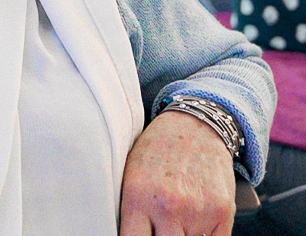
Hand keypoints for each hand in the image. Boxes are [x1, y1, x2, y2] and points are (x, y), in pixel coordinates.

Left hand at [120, 110, 236, 235]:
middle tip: (160, 227)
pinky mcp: (223, 212)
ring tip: (175, 218)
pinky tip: (193, 224)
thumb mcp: (130, 176)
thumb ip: (131, 211)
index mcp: (137, 197)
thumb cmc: (156, 152)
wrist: (195, 126)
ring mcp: (198, 212)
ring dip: (181, 235)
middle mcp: (168, 207)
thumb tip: (130, 234)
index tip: (138, 235)